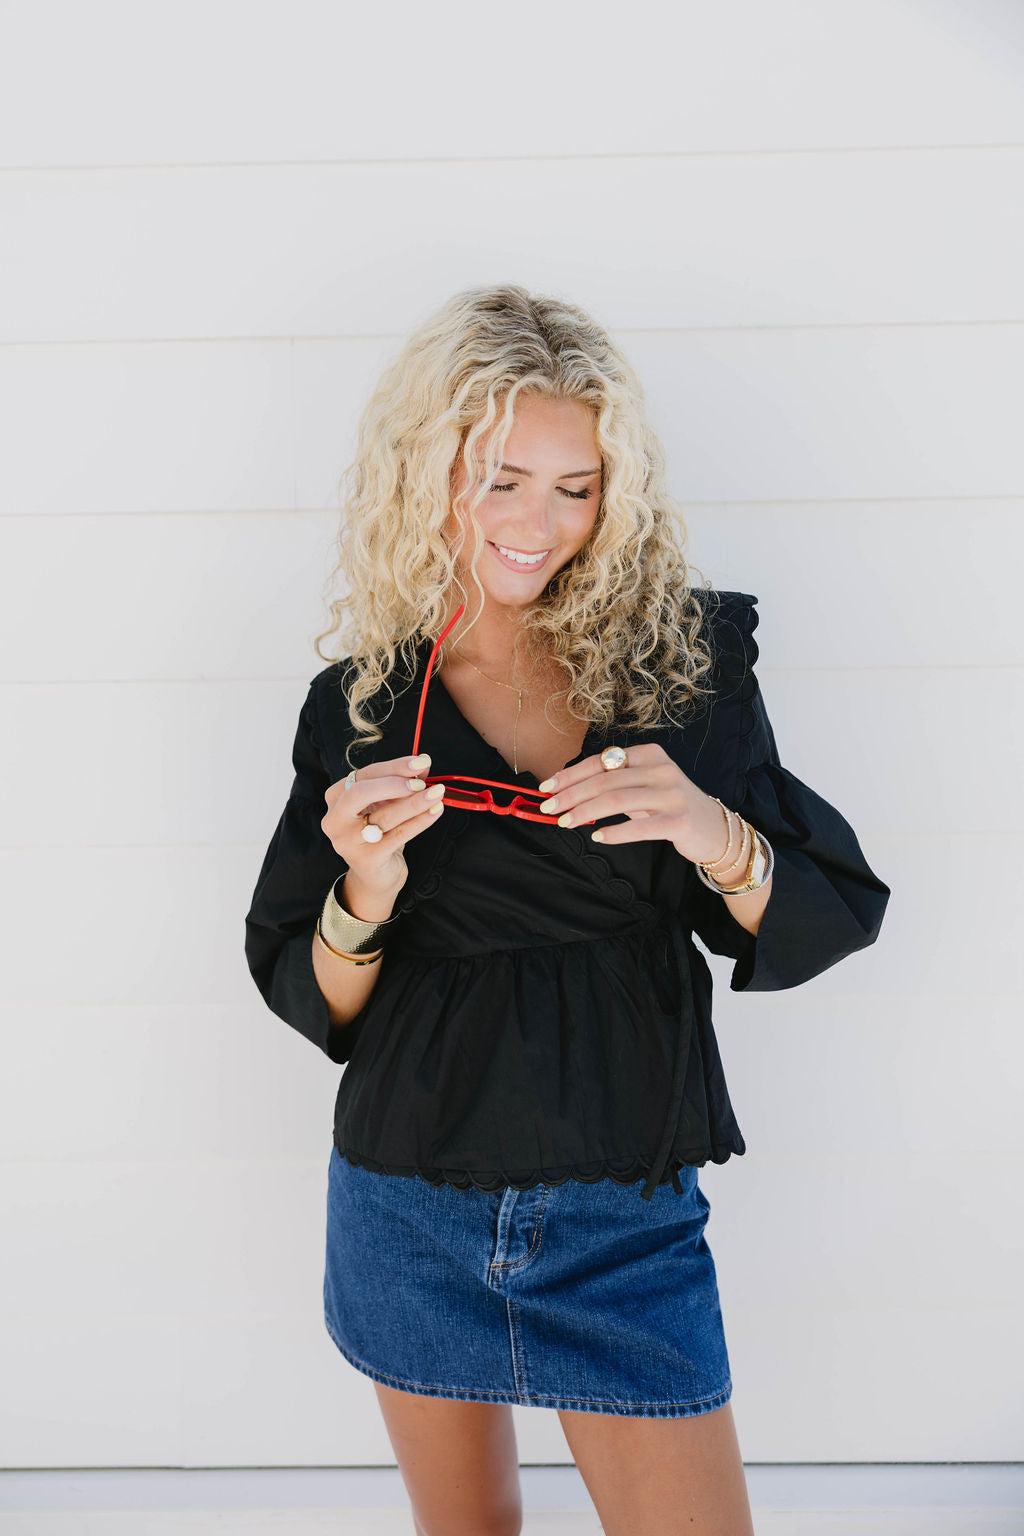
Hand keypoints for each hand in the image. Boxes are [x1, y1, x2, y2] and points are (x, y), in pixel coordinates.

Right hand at [321, 752, 445, 893]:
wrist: (376, 875)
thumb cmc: (380, 833)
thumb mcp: (387, 804)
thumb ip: (401, 783)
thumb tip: (422, 765)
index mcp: (336, 797)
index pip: (364, 775)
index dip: (394, 766)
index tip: (421, 762)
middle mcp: (335, 819)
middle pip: (361, 792)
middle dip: (394, 783)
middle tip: (422, 782)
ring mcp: (348, 841)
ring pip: (385, 816)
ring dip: (415, 803)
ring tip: (437, 793)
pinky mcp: (367, 858)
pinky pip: (398, 835)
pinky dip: (420, 821)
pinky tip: (435, 811)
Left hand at [536, 743, 729, 863]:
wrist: (714, 829)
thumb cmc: (670, 807)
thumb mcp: (644, 787)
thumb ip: (613, 784)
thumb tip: (567, 790)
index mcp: (649, 754)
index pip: (601, 762)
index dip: (571, 774)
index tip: (547, 788)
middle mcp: (661, 769)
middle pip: (605, 780)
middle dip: (572, 794)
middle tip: (548, 808)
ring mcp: (672, 794)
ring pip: (618, 800)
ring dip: (586, 812)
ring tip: (565, 822)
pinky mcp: (679, 821)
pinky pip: (641, 826)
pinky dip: (616, 832)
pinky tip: (598, 836)